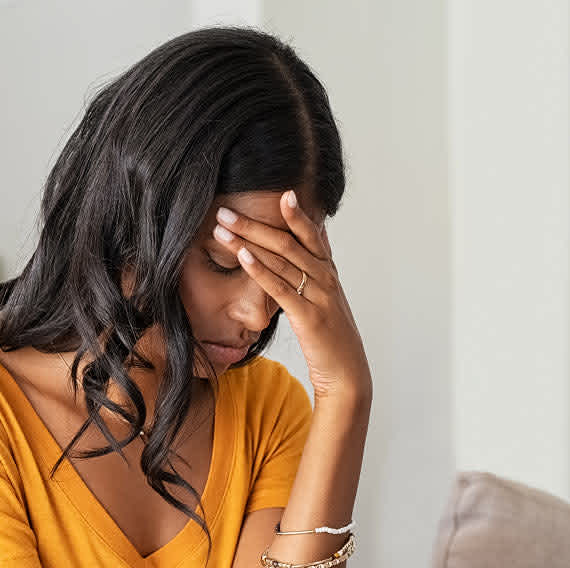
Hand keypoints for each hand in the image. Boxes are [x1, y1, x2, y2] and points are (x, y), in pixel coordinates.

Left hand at [214, 191, 370, 402]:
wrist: (347, 373)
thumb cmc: (331, 338)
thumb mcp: (326, 300)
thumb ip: (318, 270)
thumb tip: (315, 240)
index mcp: (329, 273)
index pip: (312, 235)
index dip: (297, 214)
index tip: (281, 192)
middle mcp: (325, 279)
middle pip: (288, 243)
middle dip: (254, 224)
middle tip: (225, 210)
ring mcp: (318, 296)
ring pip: (281, 261)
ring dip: (248, 241)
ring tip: (222, 229)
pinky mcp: (308, 316)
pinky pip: (280, 289)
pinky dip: (260, 270)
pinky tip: (243, 257)